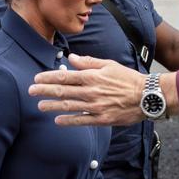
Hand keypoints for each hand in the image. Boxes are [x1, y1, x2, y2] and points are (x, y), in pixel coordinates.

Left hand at [29, 54, 146, 125]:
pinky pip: (81, 121)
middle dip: (44, 91)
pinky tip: (57, 120)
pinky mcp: (102, 119)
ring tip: (39, 106)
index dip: (48, 78)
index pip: (65, 77)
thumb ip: (88, 62)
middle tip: (31, 91)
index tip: (36, 78)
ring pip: (68, 106)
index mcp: (92, 77)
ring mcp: (95, 107)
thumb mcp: (108, 65)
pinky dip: (68, 120)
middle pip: (62, 91)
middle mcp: (91, 92)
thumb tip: (71, 58)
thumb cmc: (128, 79)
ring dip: (52, 106)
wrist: (148, 96)